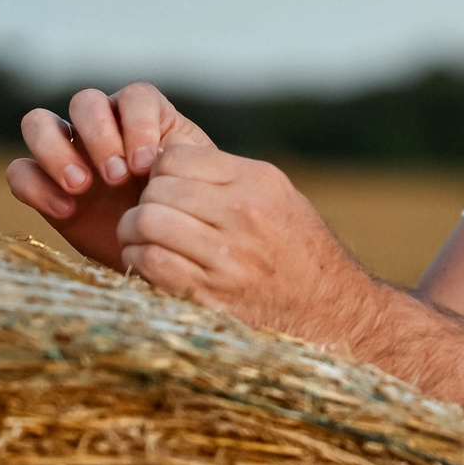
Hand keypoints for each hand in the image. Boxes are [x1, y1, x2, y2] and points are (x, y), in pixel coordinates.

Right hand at [6, 83, 212, 269]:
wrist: (163, 255)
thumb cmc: (185, 215)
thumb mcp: (194, 188)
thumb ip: (184, 162)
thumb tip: (167, 148)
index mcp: (147, 119)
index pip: (135, 97)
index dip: (137, 124)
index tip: (146, 165)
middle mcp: (104, 128)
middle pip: (84, 102)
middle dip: (99, 137)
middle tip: (117, 177)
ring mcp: (69, 153)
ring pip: (39, 122)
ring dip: (57, 151)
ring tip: (83, 187)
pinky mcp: (43, 184)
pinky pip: (20, 169)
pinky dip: (36, 186)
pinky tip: (65, 210)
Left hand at [113, 143, 375, 335]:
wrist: (331, 307)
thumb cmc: (299, 249)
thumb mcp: (278, 196)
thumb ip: (229, 176)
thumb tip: (166, 162)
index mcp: (259, 181)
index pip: (175, 157)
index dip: (160, 172)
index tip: (167, 189)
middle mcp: (243, 213)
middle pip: (156, 190)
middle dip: (144, 201)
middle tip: (151, 216)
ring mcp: (226, 255)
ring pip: (146, 222)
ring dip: (132, 230)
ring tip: (142, 237)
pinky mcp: (210, 293)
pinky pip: (149, 262)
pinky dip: (137, 259)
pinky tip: (148, 260)